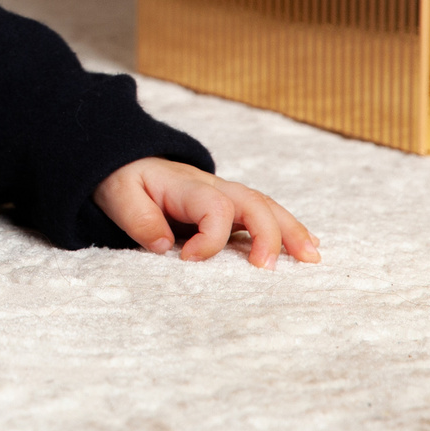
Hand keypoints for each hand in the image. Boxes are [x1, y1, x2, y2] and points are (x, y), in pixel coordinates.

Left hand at [94, 158, 319, 267]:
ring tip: (312, 259)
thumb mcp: (118, 195)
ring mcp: (225, 195)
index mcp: (187, 186)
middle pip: (253, 202)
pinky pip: (263, 215)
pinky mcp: (229, 207)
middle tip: (267, 269)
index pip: (216, 208)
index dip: (208, 240)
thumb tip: (163, 246)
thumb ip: (138, 219)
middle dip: (268, 234)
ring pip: (266, 207)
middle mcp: (213, 187)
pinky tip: (306, 248)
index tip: (187, 260)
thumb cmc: (124, 180)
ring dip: (291, 231)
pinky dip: (287, 230)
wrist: (124, 161)